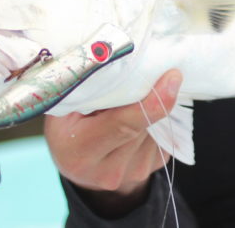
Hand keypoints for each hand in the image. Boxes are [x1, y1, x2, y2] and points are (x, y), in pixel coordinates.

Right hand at [45, 70, 182, 216]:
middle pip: (144, 124)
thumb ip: (88, 91)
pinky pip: (163, 137)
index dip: (152, 100)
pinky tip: (140, 115)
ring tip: (133, 100)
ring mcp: (131, 174)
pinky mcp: (150, 170)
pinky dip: (157, 121)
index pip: (124, 125)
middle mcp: (107, 170)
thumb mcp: (63, 108)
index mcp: (78, 151)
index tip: (171, 76)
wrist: (76, 163)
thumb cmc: (66, 125)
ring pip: (157, 129)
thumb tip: (126, 61)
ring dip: (153, 109)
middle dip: (151, 96)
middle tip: (151, 72)